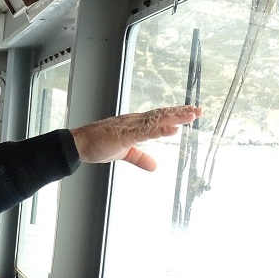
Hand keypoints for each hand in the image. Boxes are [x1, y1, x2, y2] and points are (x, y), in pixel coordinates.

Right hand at [70, 105, 201, 170]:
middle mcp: (133, 121)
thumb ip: (140, 158)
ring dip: (174, 118)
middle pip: (161, 115)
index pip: (158, 117)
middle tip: (199, 111)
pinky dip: (159, 130)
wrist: (79, 145)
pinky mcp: (124, 136)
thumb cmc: (97, 145)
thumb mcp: (124, 154)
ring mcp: (129, 127)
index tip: (190, 113)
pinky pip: (145, 132)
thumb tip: (155, 166)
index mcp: (134, 125)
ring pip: (156, 121)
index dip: (174, 115)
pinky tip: (172, 129)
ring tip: (190, 116)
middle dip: (180, 113)